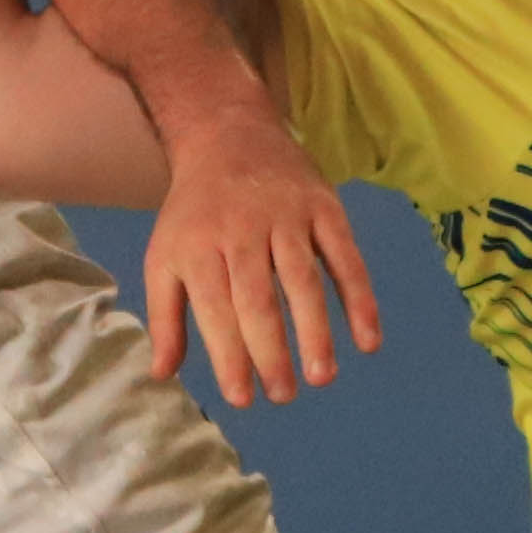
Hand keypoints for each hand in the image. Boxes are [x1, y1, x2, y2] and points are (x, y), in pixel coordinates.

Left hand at [143, 112, 385, 403]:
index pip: (215, 309)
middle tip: (283, 395)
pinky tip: (368, 340)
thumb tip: (163, 374)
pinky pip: (345, 258)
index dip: (229, 355)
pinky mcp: (324, 208)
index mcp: (199, 246)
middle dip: (271, 352)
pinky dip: (359, 299)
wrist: (228, 134)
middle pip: (258, 298)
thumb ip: (165, 316)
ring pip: (303, 280)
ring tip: (323, 377)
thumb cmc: (194, 211)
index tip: (242, 398)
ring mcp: (286, 217)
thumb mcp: (165, 256)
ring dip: (316, 331)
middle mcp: (242, 231)